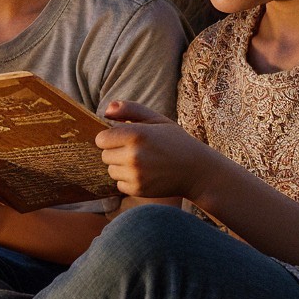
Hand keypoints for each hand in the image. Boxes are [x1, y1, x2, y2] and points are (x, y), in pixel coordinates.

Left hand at [94, 101, 220, 199]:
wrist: (197, 171)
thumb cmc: (175, 141)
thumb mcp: (156, 119)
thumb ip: (130, 109)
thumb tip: (105, 110)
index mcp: (136, 134)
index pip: (101, 139)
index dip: (110, 138)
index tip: (123, 138)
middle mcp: (133, 155)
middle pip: (105, 155)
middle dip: (116, 152)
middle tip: (137, 151)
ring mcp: (136, 174)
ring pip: (111, 170)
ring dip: (121, 167)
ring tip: (143, 162)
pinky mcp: (138, 189)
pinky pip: (120, 184)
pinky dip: (129, 180)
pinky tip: (146, 174)